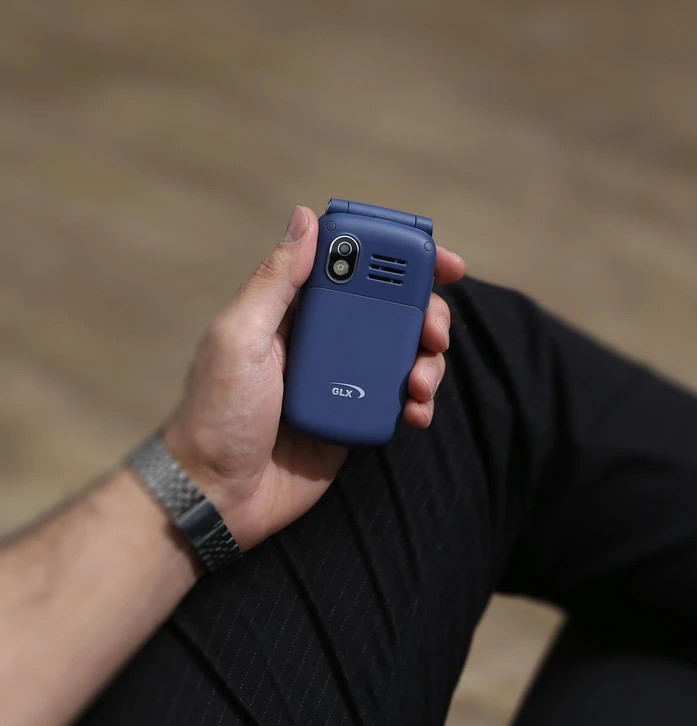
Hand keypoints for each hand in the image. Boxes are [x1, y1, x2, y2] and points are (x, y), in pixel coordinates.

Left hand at [163, 206, 465, 549]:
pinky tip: (416, 412)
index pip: (353, 266)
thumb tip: (305, 218)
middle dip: (426, 313)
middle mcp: (322, 339)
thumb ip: (276, 281)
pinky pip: (399, 399)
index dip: (397, 257)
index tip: (437, 259)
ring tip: (421, 382)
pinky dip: (418, 401)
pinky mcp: (354, 416)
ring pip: (402, 353)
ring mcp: (342, 380)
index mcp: (293, 310)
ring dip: (427, 361)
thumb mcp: (240, 338)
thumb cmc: (217, 414)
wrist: (217, 495)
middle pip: (391, 309)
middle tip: (435, 330)